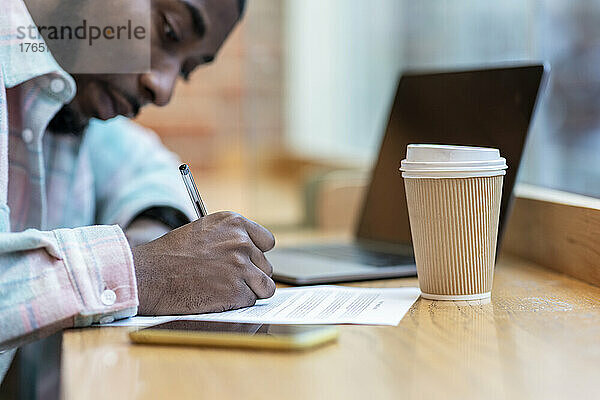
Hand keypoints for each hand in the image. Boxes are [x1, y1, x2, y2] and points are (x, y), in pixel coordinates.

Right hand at [132, 211, 275, 314]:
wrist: (150, 276)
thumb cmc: (172, 255)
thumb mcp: (204, 231)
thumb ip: (231, 237)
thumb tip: (255, 252)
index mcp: (234, 223)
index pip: (267, 242)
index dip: (255, 255)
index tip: (245, 261)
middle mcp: (241, 241)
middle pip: (265, 266)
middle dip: (250, 275)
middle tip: (223, 278)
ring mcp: (240, 267)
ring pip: (264, 286)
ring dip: (248, 291)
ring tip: (223, 289)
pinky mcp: (236, 291)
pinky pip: (250, 301)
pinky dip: (236, 304)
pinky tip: (216, 297)